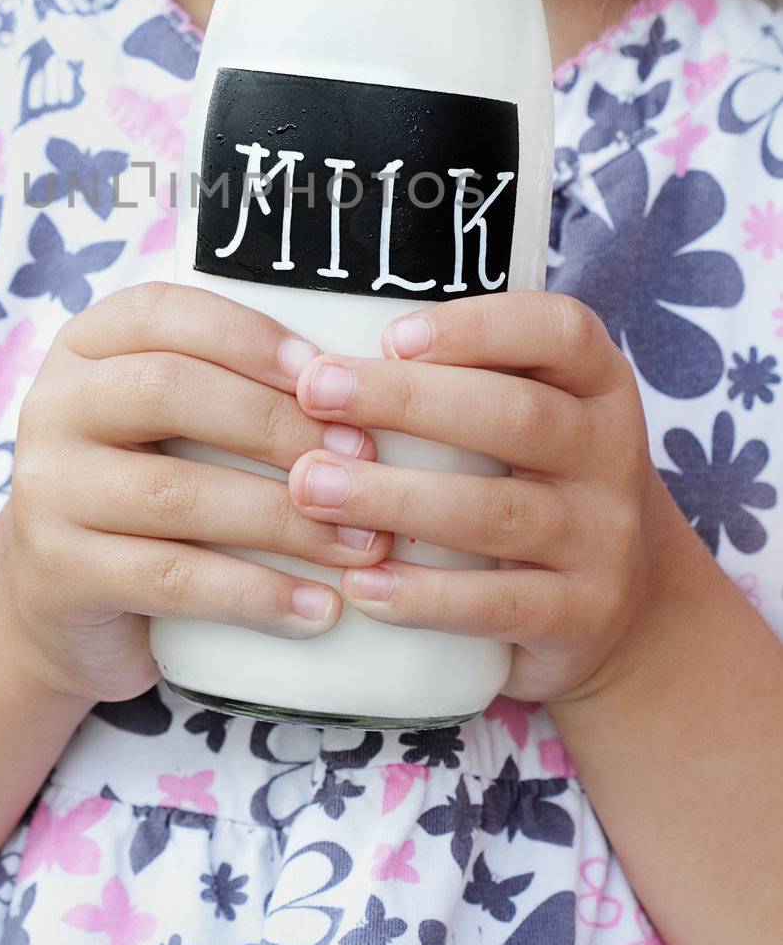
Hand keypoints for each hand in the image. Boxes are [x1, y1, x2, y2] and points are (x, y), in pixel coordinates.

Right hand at [0, 281, 392, 702]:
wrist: (58, 605)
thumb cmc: (149, 489)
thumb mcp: (171, 422)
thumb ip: (234, 385)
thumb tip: (369, 379)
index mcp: (85, 348)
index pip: (161, 312)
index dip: (245, 334)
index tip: (322, 370)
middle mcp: (53, 407)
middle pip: (171, 392)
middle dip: (279, 424)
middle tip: (364, 460)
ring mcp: (48, 492)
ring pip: (178, 492)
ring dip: (285, 519)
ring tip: (361, 542)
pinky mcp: (61, 575)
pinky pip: (172, 579)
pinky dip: (256, 594)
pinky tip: (319, 607)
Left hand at [286, 291, 680, 704]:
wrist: (633, 605)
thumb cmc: (540, 479)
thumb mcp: (534, 413)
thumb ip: (464, 377)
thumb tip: (323, 354)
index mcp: (600, 384)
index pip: (560, 330)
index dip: (478, 327)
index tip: (390, 336)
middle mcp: (613, 453)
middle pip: (517, 416)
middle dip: (407, 401)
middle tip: (316, 393)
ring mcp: (605, 540)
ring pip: (497, 513)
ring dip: (394, 497)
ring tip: (311, 488)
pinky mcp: (583, 617)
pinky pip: (499, 605)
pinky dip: (424, 596)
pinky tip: (359, 582)